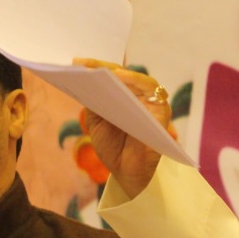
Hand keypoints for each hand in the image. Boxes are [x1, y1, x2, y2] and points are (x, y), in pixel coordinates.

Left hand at [74, 59, 171, 198]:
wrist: (129, 174)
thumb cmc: (114, 149)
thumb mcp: (97, 122)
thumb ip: (93, 102)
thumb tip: (84, 79)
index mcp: (123, 98)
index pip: (110, 78)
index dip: (94, 68)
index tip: (76, 63)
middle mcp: (139, 97)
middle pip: (122, 75)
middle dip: (101, 67)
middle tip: (81, 64)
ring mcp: (152, 102)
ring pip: (136, 78)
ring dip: (116, 72)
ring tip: (97, 69)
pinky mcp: (162, 109)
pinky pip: (151, 88)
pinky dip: (135, 80)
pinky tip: (118, 77)